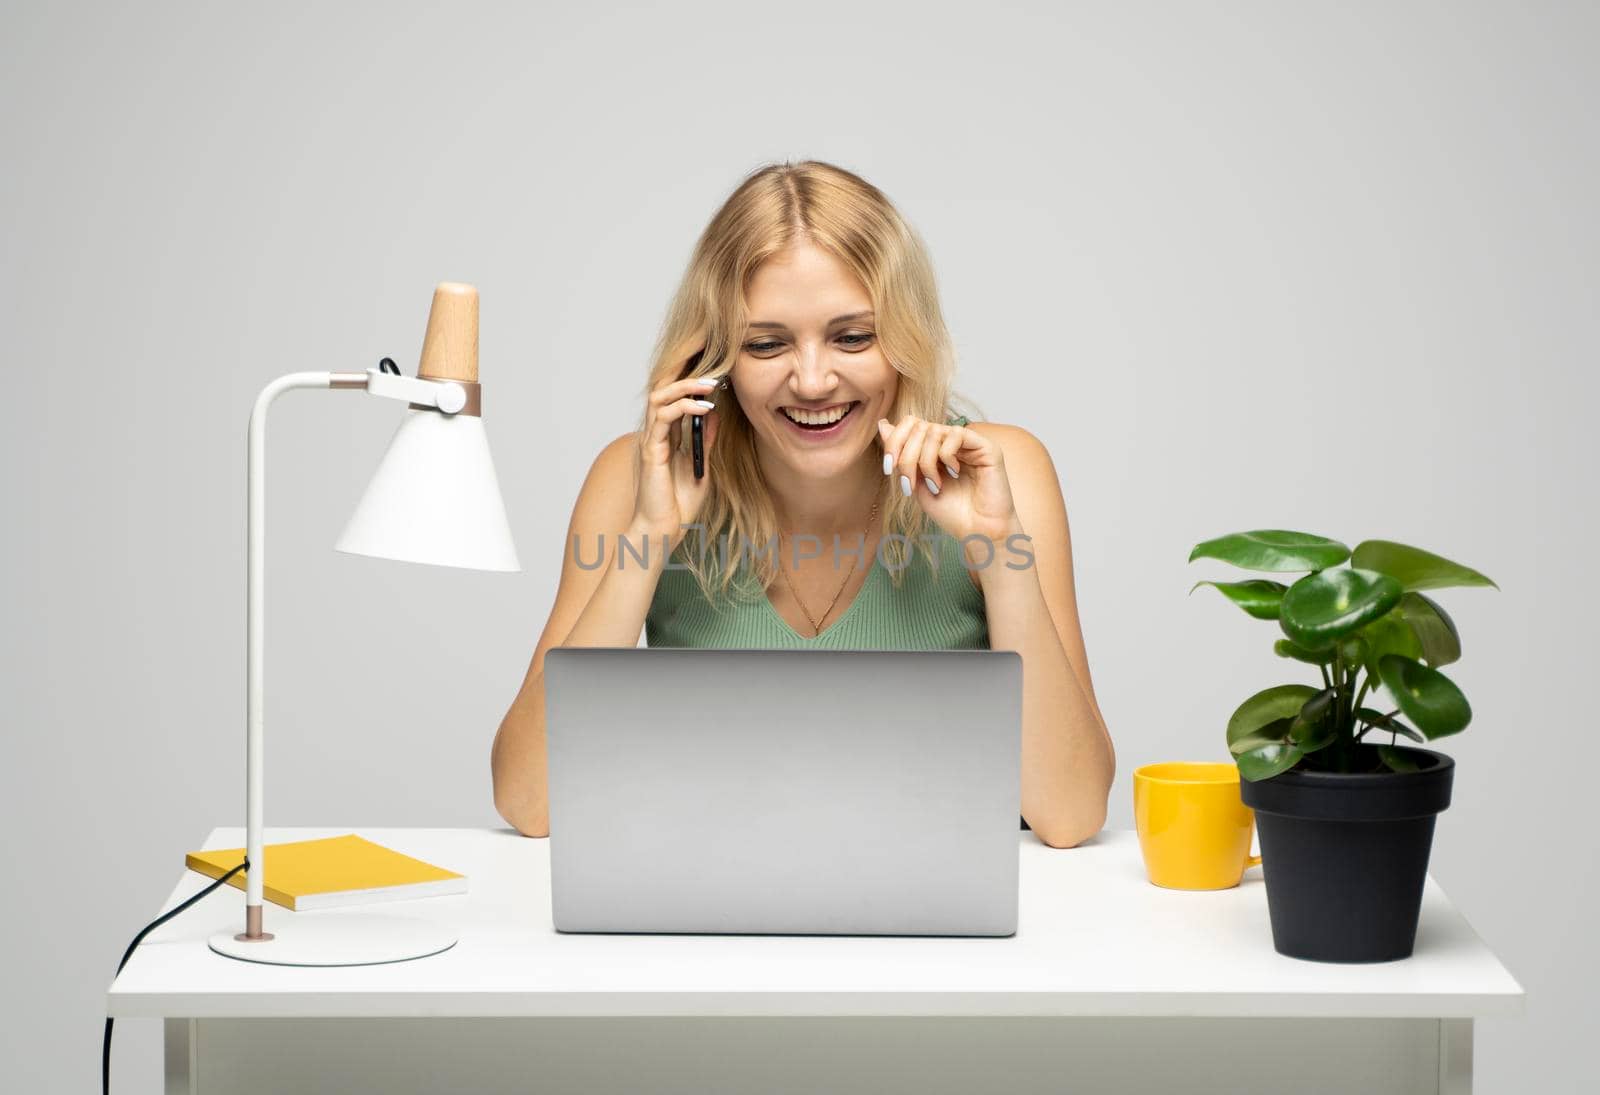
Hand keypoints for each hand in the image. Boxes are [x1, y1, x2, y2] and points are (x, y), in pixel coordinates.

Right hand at [633, 371, 722, 552]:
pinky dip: (684, 407)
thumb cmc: (678, 504)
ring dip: (686, 386)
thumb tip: (713, 413)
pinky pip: (663, 417)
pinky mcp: (651, 450)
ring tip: (711, 385)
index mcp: (667, 436)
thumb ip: (704, 439)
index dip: (690, 381)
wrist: (664, 530)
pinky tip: (704, 407)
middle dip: (686, 373)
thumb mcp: (702, 465)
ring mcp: (651, 440)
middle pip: (663, 389)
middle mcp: (656, 433)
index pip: (674, 397)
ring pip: (660, 396)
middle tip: (714, 368)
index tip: (715, 371)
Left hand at [878, 415, 1020, 546]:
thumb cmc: (951, 513)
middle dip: (907, 456)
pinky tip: (955, 472)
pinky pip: (956, 434)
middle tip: (911, 483)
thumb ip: (901, 456)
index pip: (909, 424)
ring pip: (934, 430)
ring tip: (935, 484)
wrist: (978, 533)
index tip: (888, 468)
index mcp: (935, 448)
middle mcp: (951, 442)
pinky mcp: (986, 446)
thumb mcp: (916, 484)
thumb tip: (883, 424)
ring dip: (926, 460)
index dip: (894, 442)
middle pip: (918, 426)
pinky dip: (947, 455)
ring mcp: (969, 443)